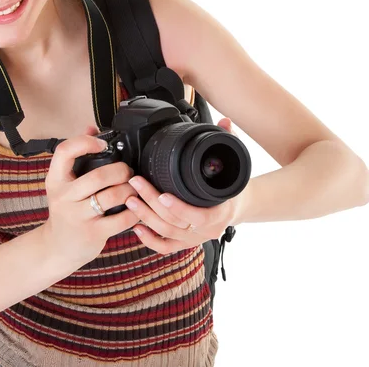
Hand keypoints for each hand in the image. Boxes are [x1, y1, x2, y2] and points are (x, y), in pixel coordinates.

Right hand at [42, 125, 139, 267]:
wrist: (57, 248)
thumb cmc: (66, 209)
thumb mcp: (64, 183)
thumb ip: (77, 155)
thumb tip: (91, 127)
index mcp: (55, 179)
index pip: (64, 151)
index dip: (86, 142)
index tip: (102, 144)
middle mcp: (63, 196)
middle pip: (98, 175)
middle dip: (121, 170)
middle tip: (128, 171)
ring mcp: (77, 216)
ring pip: (112, 196)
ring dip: (130, 189)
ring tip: (134, 187)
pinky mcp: (92, 234)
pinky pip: (121, 220)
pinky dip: (134, 211)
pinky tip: (136, 207)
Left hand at [124, 117, 243, 254]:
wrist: (238, 207)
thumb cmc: (233, 186)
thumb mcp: (235, 164)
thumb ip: (228, 141)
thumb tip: (225, 121)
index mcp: (220, 212)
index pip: (198, 216)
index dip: (179, 208)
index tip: (163, 195)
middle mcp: (206, 229)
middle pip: (175, 222)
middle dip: (151, 203)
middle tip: (135, 184)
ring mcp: (194, 238)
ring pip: (167, 233)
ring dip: (146, 218)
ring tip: (130, 200)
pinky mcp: (185, 242)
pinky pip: (166, 247)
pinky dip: (150, 241)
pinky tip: (136, 229)